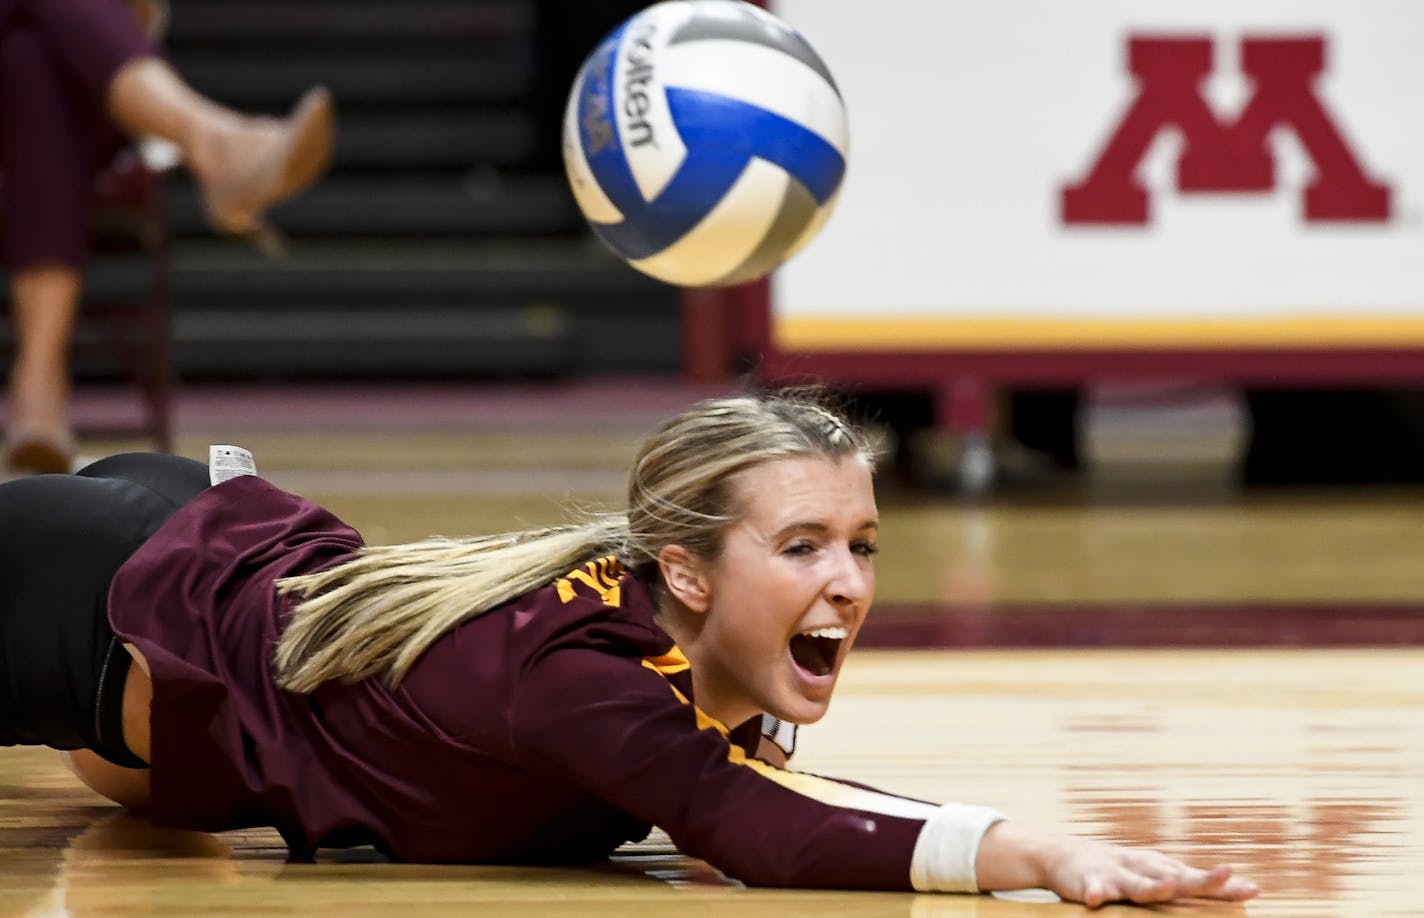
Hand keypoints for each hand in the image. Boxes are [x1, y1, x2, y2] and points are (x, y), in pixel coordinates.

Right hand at [976, 822, 1259, 907]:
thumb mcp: (1154, 874)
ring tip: (1168, 887)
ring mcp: (1115, 874)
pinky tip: (1097, 900)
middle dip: (1200, 878)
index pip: (1197, 878)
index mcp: (1160, 868)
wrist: (1061, 854)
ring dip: (1151, 885)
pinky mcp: (1088, 881)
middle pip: (1175, 875)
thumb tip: (1240, 888)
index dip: (1224, 885)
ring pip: (1137, 882)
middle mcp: (1142, 868)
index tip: (1253, 890)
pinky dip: (1095, 893)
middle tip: (1226, 874)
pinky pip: (1093, 889)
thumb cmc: (1119, 868)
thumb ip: (1189, 883)